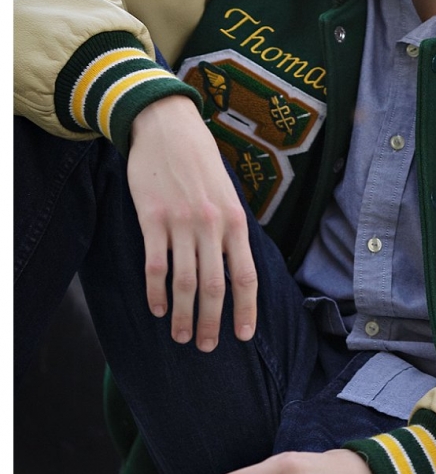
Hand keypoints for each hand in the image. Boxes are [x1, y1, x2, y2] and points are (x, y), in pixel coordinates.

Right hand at [127, 96, 256, 349]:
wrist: (167, 126)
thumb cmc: (200, 160)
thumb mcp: (227, 191)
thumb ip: (231, 228)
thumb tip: (236, 266)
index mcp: (235, 220)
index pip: (246, 276)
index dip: (246, 310)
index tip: (243, 336)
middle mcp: (211, 225)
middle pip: (214, 287)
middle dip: (212, 323)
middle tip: (206, 347)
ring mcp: (180, 223)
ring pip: (184, 282)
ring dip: (183, 316)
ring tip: (181, 337)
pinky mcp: (151, 219)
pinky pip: (155, 266)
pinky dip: (156, 292)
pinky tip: (158, 309)